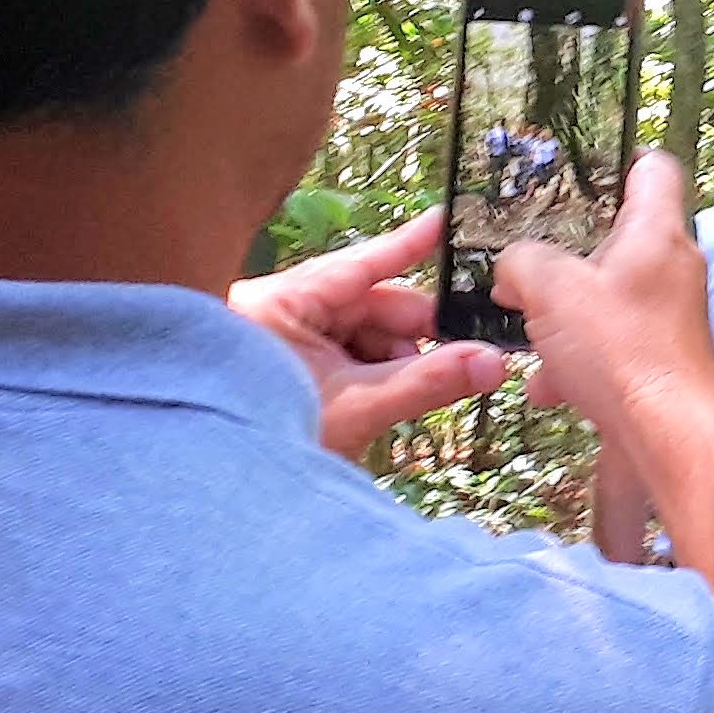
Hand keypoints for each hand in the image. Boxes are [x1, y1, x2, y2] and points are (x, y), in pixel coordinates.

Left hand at [229, 207, 507, 463]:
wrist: (222, 489)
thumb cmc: (272, 439)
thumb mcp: (356, 407)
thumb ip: (426, 382)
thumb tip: (491, 362)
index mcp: (280, 304)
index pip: (358, 264)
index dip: (406, 246)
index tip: (445, 223)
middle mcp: (277, 312)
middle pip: (365, 305)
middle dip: (407, 336)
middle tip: (458, 356)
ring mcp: (279, 340)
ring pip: (358, 335)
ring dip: (390, 363)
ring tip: (400, 396)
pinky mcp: (285, 367)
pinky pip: (341, 357)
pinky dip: (367, 376)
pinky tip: (375, 402)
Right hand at [493, 151, 713, 454]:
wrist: (666, 436)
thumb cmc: (619, 350)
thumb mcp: (550, 289)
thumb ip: (523, 262)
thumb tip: (515, 266)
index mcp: (657, 232)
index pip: (654, 168)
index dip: (619, 160)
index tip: (582, 171)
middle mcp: (674, 267)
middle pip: (620, 238)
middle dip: (569, 255)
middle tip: (530, 264)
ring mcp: (673, 316)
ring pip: (610, 297)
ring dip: (566, 315)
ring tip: (529, 334)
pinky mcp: (664, 360)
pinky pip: (614, 345)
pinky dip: (579, 360)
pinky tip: (547, 386)